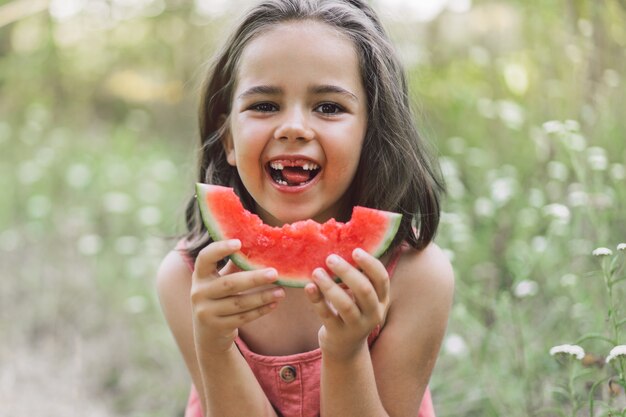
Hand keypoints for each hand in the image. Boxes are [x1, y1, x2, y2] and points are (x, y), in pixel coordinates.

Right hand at [191, 239, 285, 353]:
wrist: (208, 334)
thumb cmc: (219, 297)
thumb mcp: (221, 279)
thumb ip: (235, 264)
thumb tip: (259, 244)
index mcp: (200, 275)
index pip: (205, 258)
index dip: (220, 249)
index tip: (239, 243)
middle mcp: (198, 293)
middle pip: (229, 284)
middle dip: (254, 279)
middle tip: (275, 273)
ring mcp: (206, 312)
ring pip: (239, 303)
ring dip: (262, 297)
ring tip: (281, 291)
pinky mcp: (217, 327)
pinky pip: (243, 317)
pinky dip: (260, 311)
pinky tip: (274, 304)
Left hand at [304, 248, 389, 359]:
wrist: (345, 348)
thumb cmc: (352, 313)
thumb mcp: (361, 298)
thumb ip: (358, 278)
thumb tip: (343, 245)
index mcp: (381, 300)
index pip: (382, 279)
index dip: (370, 264)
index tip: (355, 250)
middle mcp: (373, 313)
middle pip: (364, 290)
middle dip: (348, 272)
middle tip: (330, 258)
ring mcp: (356, 326)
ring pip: (345, 305)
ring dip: (329, 286)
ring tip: (316, 272)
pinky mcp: (338, 334)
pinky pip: (327, 315)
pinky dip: (317, 300)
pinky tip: (308, 287)